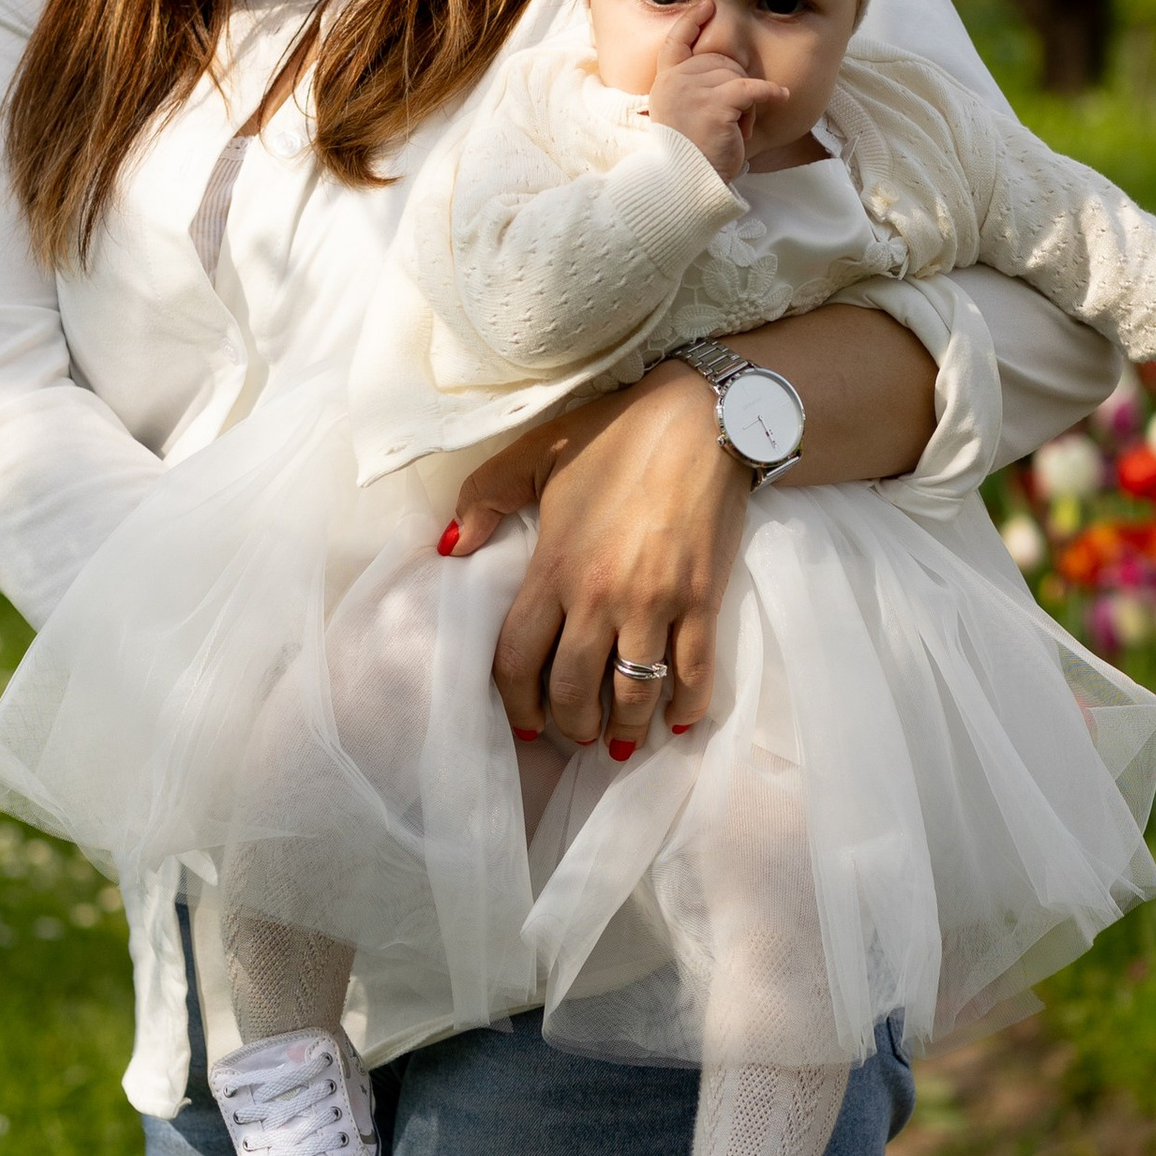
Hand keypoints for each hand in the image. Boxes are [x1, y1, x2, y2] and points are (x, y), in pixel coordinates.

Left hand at [448, 368, 747, 751]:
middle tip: (573, 732)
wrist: (704, 416)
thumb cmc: (616, 431)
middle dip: (569, 724)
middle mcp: (601, 596)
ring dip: (623, 727)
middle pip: (573, 688)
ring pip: (634, 692)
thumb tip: (451, 547)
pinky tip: (677, 724)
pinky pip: (694, 673)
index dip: (516, 702)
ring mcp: (655, 603)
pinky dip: (686, 708)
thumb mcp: (537, 451)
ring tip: (618, 739)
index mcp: (555, 566)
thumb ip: (485, 496)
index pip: (518, 658)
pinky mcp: (702, 600)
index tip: (524, 721)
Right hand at [645, 0, 773, 184]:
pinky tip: (780, 96)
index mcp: (664, 83)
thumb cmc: (690, 156)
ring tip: (733, 130)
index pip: (675, 43)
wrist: (685, 182)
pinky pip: (752, 89)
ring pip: (737, 78)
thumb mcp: (683, 114)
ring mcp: (694, 90)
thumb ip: (695, 88)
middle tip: (728, 122)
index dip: (691, 22)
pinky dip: (769, 93)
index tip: (707, 6)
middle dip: (733, 87)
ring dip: (745, 104)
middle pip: (720, 62)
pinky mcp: (716, 103)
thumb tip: (731, 70)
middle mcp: (676, 81)